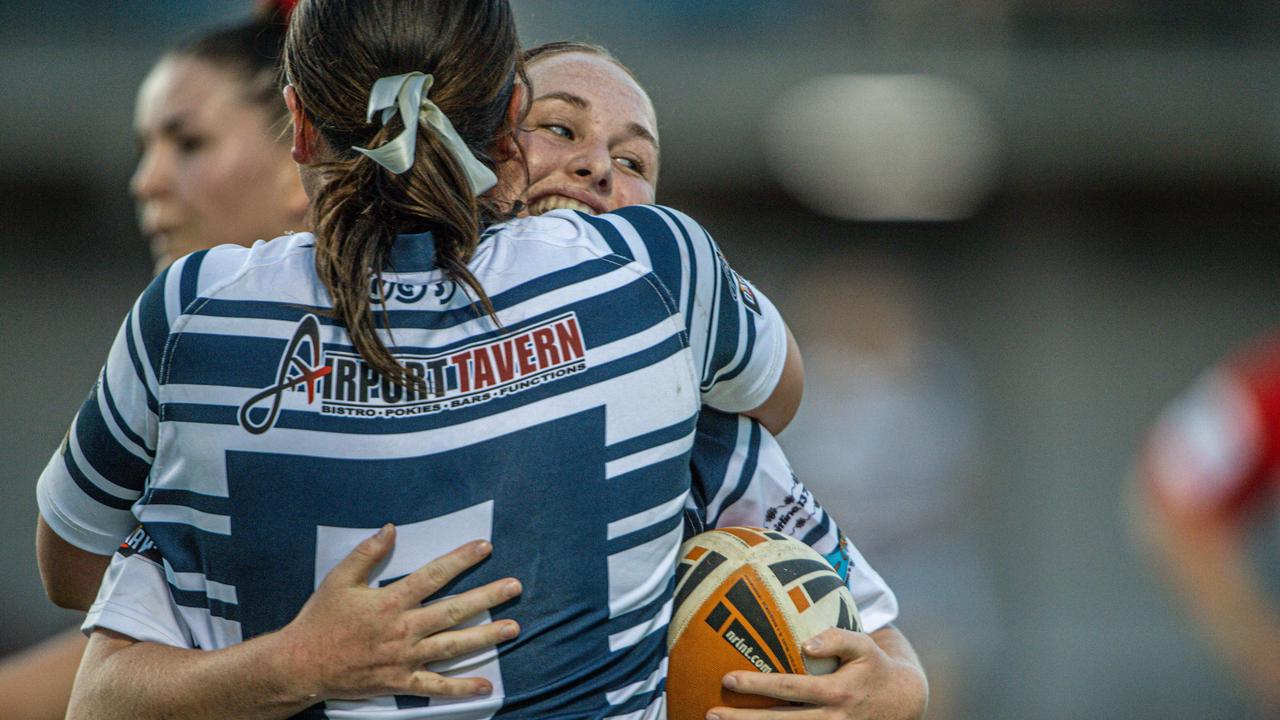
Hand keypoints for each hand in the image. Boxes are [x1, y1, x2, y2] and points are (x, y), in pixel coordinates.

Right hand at [278, 524, 521, 701]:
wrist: (301, 665)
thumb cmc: (320, 620)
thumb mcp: (339, 580)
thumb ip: (367, 553)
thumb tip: (391, 528)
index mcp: (390, 602)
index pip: (434, 575)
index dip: (461, 559)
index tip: (484, 547)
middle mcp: (403, 629)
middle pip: (454, 611)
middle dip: (488, 598)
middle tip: (515, 587)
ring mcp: (405, 658)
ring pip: (453, 646)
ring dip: (486, 637)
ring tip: (513, 627)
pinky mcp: (401, 682)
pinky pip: (436, 687)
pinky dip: (462, 688)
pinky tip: (486, 686)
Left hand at [709, 628, 927, 719]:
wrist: (902, 702)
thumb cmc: (874, 666)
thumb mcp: (864, 646)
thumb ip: (837, 638)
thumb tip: (805, 644)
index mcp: (836, 692)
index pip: (790, 689)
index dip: (758, 685)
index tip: (728, 678)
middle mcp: (831, 718)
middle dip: (743, 719)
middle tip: (711, 713)